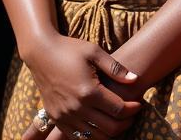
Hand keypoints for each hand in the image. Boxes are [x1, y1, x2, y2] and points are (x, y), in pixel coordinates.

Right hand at [21, 35, 141, 138]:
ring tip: (118, 121)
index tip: (139, 103)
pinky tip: (100, 125)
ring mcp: (65, 116)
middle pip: (109, 128)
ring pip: (95, 137)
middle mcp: (77, 108)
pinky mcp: (57, 119)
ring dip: (110, 132)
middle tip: (132, 115)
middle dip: (126, 123)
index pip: (118, 109)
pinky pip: (78, 138)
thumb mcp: (94, 52)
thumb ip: (115, 68)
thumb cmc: (70, 49)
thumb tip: (135, 79)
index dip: (133, 109)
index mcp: (88, 91)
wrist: (41, 53)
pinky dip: (92, 136)